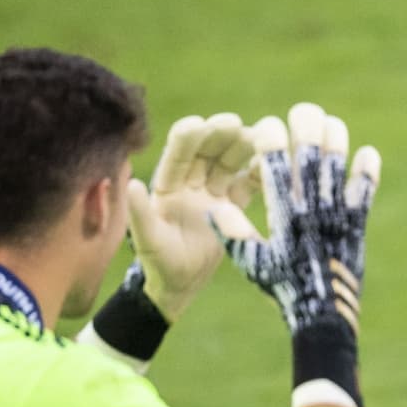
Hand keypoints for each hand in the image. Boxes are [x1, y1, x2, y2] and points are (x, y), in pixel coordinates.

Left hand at [124, 113, 257, 319]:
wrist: (182, 283)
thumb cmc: (160, 263)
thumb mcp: (148, 240)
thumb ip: (140, 214)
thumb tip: (131, 184)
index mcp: (167, 186)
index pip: (178, 155)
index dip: (188, 138)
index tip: (201, 123)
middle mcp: (190, 183)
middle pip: (206, 152)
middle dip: (220, 136)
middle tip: (236, 124)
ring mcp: (212, 193)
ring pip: (229, 164)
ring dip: (243, 149)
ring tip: (262, 137)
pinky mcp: (232, 206)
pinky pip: (247, 185)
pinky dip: (260, 174)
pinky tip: (274, 164)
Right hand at [212, 102, 380, 333]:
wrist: (322, 312)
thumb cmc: (282, 286)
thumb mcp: (251, 262)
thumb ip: (233, 234)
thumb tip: (213, 208)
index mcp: (282, 214)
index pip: (273, 164)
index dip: (269, 137)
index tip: (266, 126)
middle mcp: (310, 208)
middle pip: (309, 155)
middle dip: (305, 127)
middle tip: (302, 112)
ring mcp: (336, 214)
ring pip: (337, 167)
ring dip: (336, 140)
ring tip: (331, 123)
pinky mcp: (356, 224)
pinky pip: (364, 193)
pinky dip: (367, 173)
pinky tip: (368, 153)